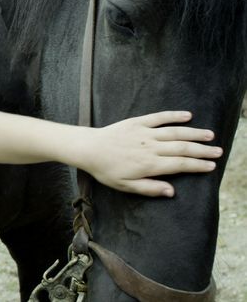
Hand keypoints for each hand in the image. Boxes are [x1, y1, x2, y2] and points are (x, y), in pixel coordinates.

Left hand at [76, 111, 221, 196]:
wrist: (88, 148)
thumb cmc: (106, 170)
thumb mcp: (126, 186)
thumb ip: (149, 188)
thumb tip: (171, 191)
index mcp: (149, 165)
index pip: (180, 164)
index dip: (197, 165)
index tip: (211, 166)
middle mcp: (150, 147)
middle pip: (182, 148)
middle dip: (202, 150)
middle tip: (218, 152)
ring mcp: (144, 133)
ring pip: (175, 132)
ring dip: (194, 133)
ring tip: (210, 135)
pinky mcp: (137, 122)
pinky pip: (159, 117)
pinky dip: (174, 115)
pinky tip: (187, 115)